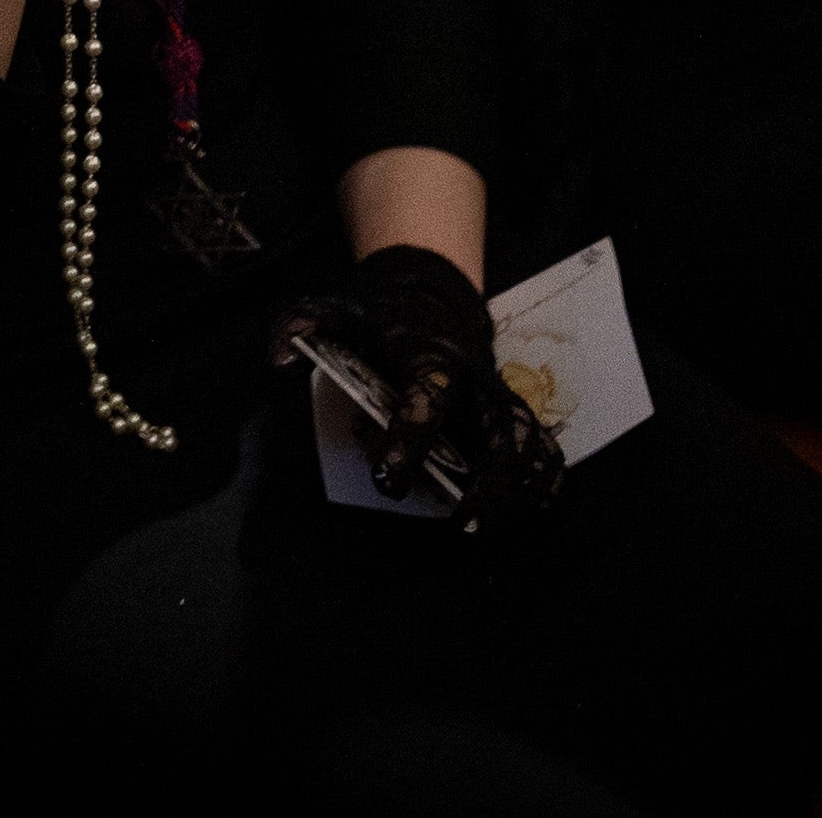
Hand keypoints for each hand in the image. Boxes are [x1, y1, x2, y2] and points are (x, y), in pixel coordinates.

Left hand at [275, 244, 565, 529]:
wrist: (426, 293)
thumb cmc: (375, 316)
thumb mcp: (334, 311)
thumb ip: (301, 327)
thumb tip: (278, 361)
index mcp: (430, 358)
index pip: (429, 397)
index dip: (411, 437)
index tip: (387, 477)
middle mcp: (473, 380)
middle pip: (499, 431)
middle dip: (489, 481)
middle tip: (464, 523)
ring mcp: (495, 398)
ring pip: (527, 441)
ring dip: (520, 487)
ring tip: (496, 527)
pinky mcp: (508, 412)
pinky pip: (540, 445)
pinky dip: (543, 477)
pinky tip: (532, 507)